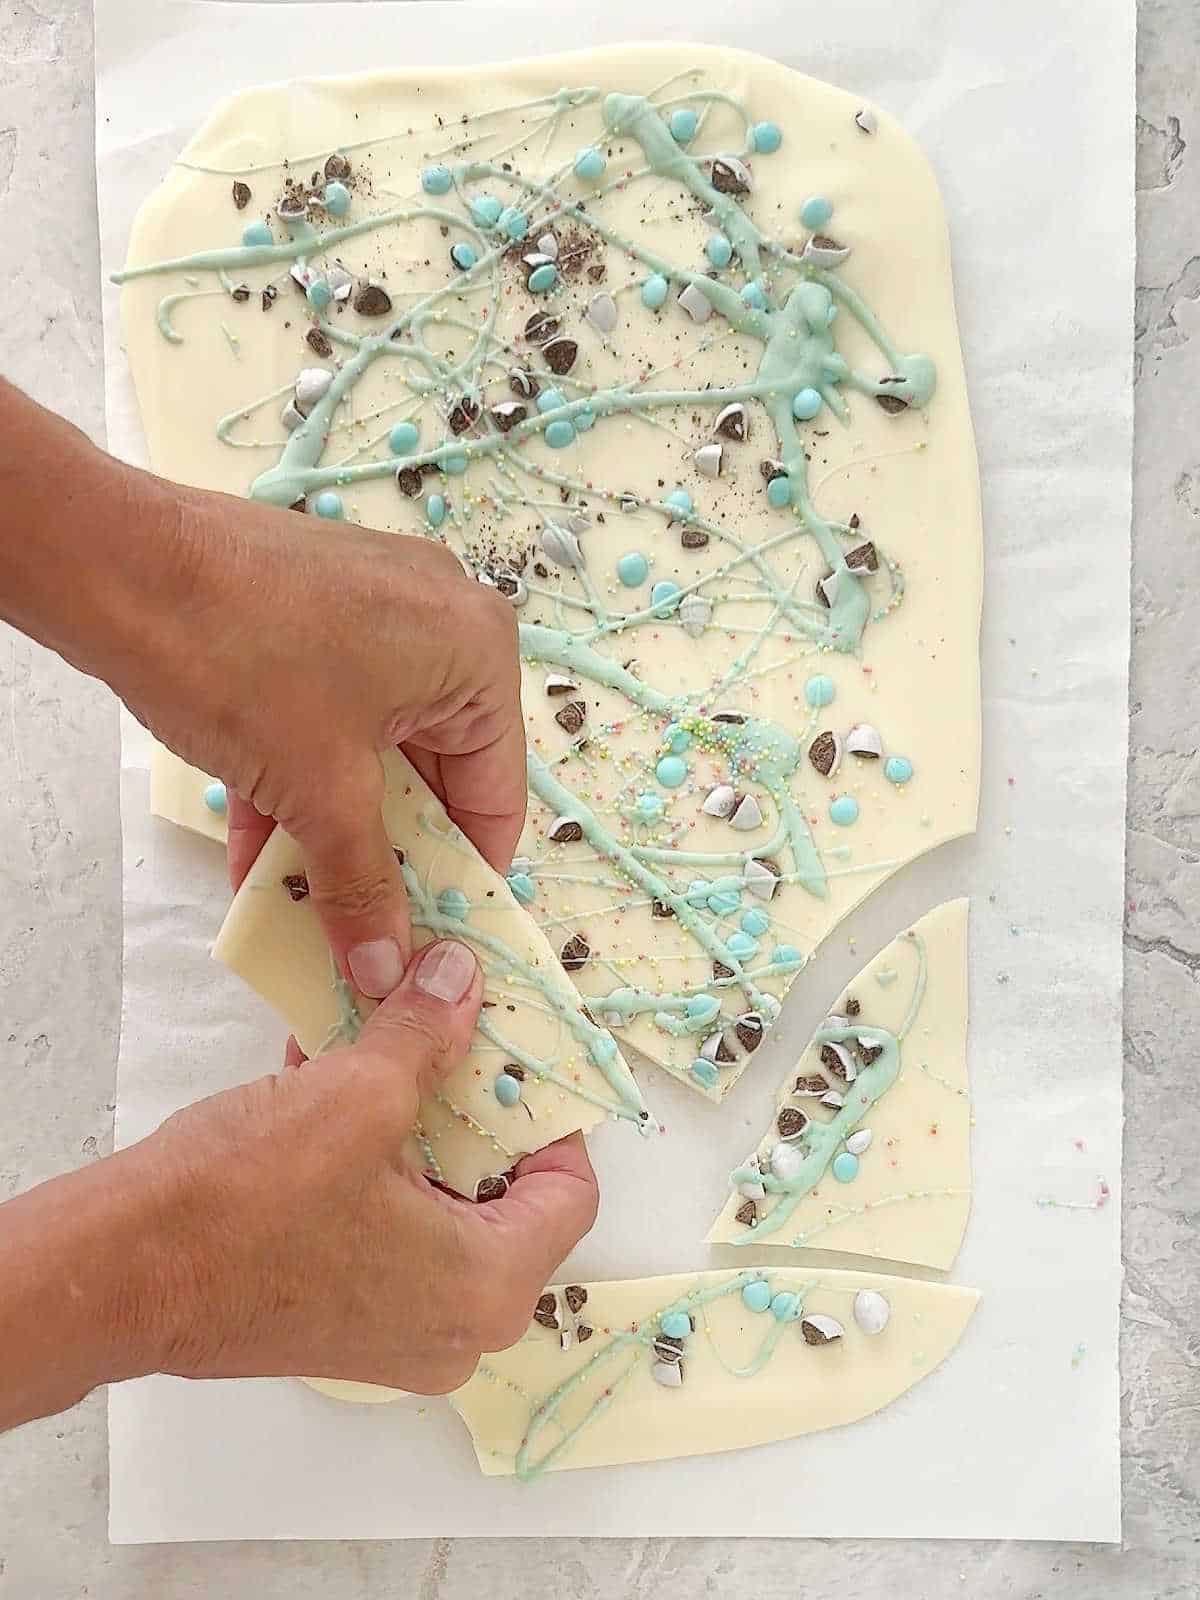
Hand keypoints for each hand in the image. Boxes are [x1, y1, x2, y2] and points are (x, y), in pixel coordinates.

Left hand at [0, 379, 525, 1003]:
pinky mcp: (313, 607)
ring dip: (334, 829)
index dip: (462, 877)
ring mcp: (375, 607)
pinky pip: (328, 712)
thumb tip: (385, 972)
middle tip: (358, 932)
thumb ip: (363, 887)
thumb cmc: (242, 662)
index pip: (495, 795)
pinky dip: (300, 778)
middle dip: (385, 857)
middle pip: (433, 774)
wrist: (112, 563)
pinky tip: (256, 853)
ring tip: (296, 905)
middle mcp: (443, 621)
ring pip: (372, 749)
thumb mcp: (319, 792)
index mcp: (478, 653)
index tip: (432, 941)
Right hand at [137, 939, 596, 1393]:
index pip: (570, 1192)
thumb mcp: (356, 1094)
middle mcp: (456, 1330)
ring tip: (382, 1050)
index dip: (548, 1113)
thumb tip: (462, 978)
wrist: (119, 1273)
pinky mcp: (338, 1321)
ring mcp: (394, 1334)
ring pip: (438, 1208)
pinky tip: (329, 1086)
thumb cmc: (248, 1199)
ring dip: (412, 1125)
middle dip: (472, 1110)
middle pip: (503, 1198)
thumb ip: (428, 1033)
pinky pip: (385, 1229)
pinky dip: (371, 1163)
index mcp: (488, 1288)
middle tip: (450, 1040)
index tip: (513, 1055)